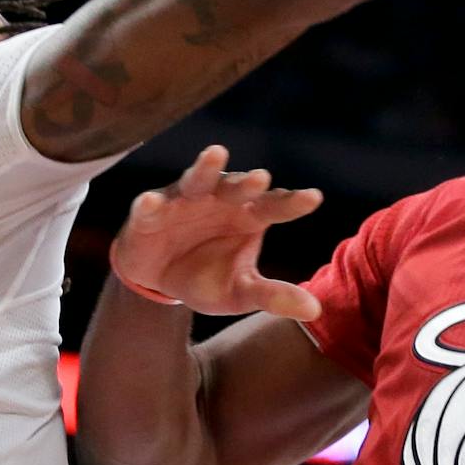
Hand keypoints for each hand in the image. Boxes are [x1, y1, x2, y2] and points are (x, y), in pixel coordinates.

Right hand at [110, 145, 324, 319]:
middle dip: (248, 183)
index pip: (276, 205)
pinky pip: (150, 205)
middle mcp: (220, 200)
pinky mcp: (150, 211)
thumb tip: (315, 310)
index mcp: (249, 216)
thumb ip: (273, 296)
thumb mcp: (241, 292)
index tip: (314, 198)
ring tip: (216, 155)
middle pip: (238, 187)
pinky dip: (149, 204)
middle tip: (262, 178)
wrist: (158, 281)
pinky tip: (150, 201)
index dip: (293, 202)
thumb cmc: (207, 277)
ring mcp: (184, 200)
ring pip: (197, 180)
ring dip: (206, 168)